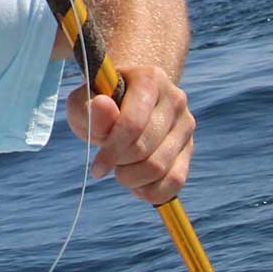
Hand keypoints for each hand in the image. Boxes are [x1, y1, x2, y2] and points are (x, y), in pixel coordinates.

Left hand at [65, 64, 194, 205]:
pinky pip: (176, 181)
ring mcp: (186, 125)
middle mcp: (175, 99)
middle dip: (120, 164)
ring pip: (160, 168)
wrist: (128, 99)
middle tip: (108, 163)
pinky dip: (152, 192)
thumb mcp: (83, 103)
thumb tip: (103, 107)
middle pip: (145, 149)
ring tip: (121, 172)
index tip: (96, 168)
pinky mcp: (189, 147)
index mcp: (150, 79)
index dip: (112, 151)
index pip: (133, 123)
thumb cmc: (101, 103)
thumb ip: (87, 108)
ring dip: (133, 179)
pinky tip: (137, 186)